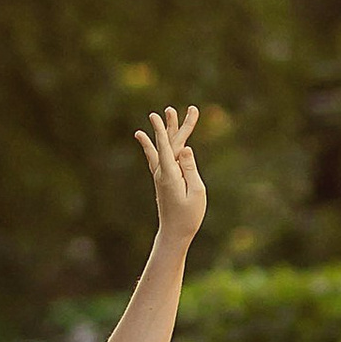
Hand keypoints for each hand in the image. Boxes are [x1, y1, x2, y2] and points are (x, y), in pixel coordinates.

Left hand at [134, 102, 206, 253]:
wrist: (174, 232)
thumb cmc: (189, 215)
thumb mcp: (196, 192)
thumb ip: (190, 168)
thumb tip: (185, 148)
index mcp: (170, 175)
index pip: (165, 148)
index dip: (162, 131)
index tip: (157, 116)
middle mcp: (162, 172)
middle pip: (167, 144)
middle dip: (171, 126)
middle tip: (171, 108)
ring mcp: (161, 175)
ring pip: (163, 148)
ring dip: (164, 131)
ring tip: (162, 115)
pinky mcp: (162, 179)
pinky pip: (157, 157)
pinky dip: (152, 145)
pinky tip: (144, 137)